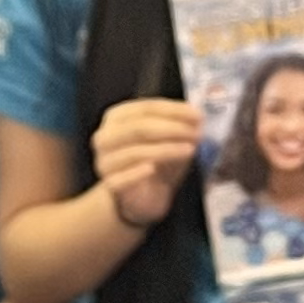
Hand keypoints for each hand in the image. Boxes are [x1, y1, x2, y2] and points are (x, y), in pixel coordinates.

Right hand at [91, 97, 203, 228]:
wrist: (146, 194)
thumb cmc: (159, 160)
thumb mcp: (174, 139)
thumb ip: (183, 126)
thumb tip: (198, 117)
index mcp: (118, 117)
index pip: (146, 108)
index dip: (174, 110)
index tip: (198, 115)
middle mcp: (106, 136)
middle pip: (138, 128)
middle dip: (171, 129)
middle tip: (196, 133)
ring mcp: (105, 161)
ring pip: (134, 152)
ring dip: (165, 150)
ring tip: (190, 150)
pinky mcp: (110, 184)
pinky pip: (121, 178)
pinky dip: (136, 173)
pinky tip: (153, 169)